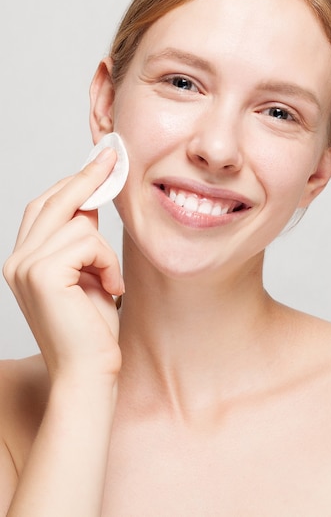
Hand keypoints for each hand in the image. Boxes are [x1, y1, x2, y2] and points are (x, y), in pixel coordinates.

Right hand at [3, 148, 123, 382]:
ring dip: (105, 250)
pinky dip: (108, 263)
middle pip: (54, 201)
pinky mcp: (42, 274)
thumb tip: (92, 200)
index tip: (100, 161)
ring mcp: (24, 266)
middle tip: (113, 158)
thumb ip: (81, 238)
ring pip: (79, 222)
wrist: (89, 373)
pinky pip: (88, 242)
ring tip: (109, 281)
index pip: (45, 207)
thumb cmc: (92, 329)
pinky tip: (110, 289)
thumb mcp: (87, 273)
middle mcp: (16, 260)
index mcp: (23, 260)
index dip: (73, 182)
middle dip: (88, 178)